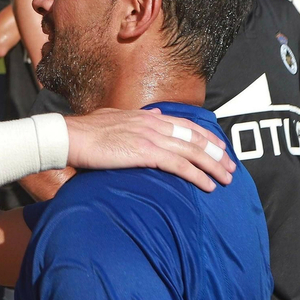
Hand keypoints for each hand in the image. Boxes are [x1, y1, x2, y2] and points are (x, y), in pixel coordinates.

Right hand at [64, 109, 234, 191]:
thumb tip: (154, 114)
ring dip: (213, 166)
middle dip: (216, 153)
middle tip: (230, 166)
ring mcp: (150, 137)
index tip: (220, 146)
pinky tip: (207, 185)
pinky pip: (179, 166)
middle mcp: (153, 124)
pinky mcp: (144, 153)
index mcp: (146, 116)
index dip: (206, 135)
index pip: (185, 124)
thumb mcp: (114, 117)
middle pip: (194, 137)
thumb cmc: (85, 131)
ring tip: (226, 179)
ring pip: (192, 152)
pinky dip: (196, 175)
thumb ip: (137, 116)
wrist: (68, 136)